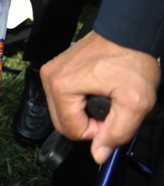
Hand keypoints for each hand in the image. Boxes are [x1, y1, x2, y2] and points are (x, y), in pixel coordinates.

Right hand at [42, 31, 159, 163]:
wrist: (129, 31)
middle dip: (89, 123)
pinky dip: (80, 101)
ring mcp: (51, 71)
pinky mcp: (57, 68)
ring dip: (84, 113)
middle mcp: (49, 78)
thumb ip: (117, 133)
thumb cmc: (131, 59)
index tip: (114, 118)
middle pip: (63, 122)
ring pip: (62, 111)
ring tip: (105, 97)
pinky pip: (64, 97)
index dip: (97, 132)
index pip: (71, 131)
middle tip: (111, 109)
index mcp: (61, 87)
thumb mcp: (135, 102)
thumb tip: (99, 154)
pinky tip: (97, 90)